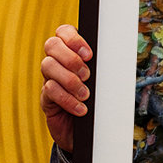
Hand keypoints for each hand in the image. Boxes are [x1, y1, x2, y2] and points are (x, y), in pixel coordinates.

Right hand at [40, 25, 92, 151]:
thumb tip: (116, 55)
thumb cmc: (99, 100)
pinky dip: (67, 99)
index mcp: (71, 51)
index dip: (73, 38)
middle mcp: (57, 61)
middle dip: (70, 58)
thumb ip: (103, 66)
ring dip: (69, 80)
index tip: (89, 54)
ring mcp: (49, 78)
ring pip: (48, 66)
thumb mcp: (103, 80)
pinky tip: (81, 109)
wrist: (89, 131)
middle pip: (51, 45)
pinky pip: (49, 91)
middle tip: (87, 75)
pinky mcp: (46, 98)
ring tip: (85, 94)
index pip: (63, 31)